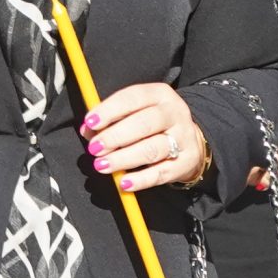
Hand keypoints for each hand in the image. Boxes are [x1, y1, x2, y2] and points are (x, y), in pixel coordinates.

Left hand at [81, 81, 209, 191]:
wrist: (190, 140)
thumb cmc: (153, 123)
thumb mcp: (135, 111)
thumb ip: (110, 119)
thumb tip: (87, 130)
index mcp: (160, 94)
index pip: (133, 97)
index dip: (110, 110)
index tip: (90, 122)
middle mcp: (174, 113)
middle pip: (144, 123)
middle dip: (115, 136)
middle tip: (94, 148)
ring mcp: (183, 138)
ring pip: (152, 149)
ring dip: (124, 158)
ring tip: (102, 165)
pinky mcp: (185, 163)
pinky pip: (161, 173)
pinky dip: (141, 179)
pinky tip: (123, 182)